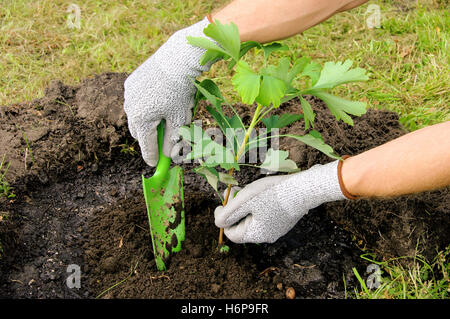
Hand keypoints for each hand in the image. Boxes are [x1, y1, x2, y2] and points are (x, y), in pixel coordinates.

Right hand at [124, 18, 211, 165]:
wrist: (176, 60)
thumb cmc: (179, 92)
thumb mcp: (178, 118)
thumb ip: (171, 139)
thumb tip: (166, 156)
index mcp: (141, 120)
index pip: (146, 145)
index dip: (152, 157)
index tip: (155, 165)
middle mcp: (129, 108)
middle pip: (138, 132)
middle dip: (149, 137)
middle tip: (162, 140)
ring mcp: (128, 95)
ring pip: (136, 115)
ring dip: (147, 120)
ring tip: (163, 114)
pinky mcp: (130, 82)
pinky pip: (136, 100)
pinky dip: (145, 105)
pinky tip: (158, 98)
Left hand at [214, 161, 346, 243]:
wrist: (303, 188)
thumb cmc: (272, 194)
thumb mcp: (244, 201)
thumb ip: (228, 214)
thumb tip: (218, 222)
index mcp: (256, 234)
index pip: (231, 233)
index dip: (223, 218)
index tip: (222, 202)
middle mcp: (267, 236)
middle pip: (243, 225)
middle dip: (236, 209)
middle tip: (235, 192)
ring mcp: (277, 229)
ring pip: (253, 219)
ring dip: (246, 206)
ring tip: (246, 190)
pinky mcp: (284, 220)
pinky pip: (265, 216)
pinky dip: (258, 206)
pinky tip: (261, 192)